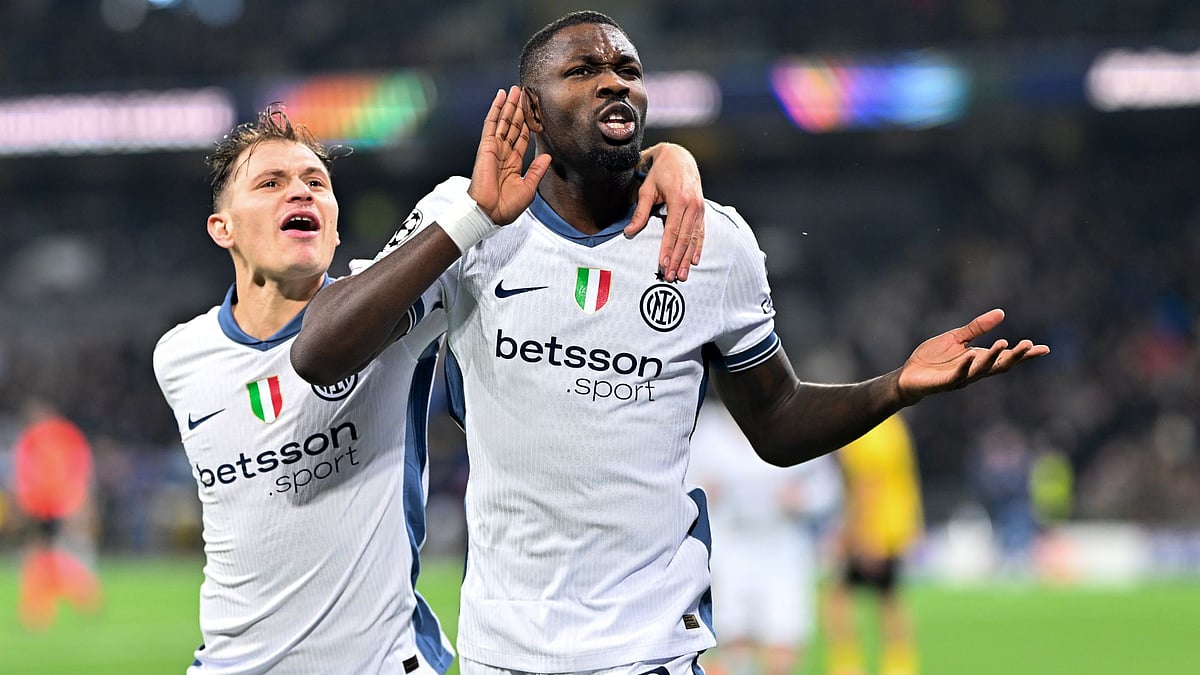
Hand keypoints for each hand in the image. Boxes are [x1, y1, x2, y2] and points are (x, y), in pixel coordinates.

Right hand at [467, 86, 550, 224]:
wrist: (489, 213)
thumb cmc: (505, 207)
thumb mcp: (528, 188)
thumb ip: (537, 171)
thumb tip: (547, 157)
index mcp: (513, 164)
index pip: (521, 139)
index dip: (527, 125)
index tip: (533, 112)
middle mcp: (503, 153)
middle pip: (513, 126)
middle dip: (519, 109)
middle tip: (524, 93)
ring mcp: (494, 148)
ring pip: (504, 121)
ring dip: (509, 104)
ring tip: (515, 90)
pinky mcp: (486, 146)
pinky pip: (491, 123)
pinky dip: (496, 109)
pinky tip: (501, 96)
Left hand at [626, 142, 704, 280]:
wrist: (680, 157)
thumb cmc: (661, 172)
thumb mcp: (647, 189)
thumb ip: (640, 212)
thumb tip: (629, 231)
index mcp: (679, 199)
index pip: (672, 230)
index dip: (668, 249)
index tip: (663, 264)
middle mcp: (693, 205)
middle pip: (685, 238)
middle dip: (678, 259)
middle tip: (671, 276)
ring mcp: (700, 208)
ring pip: (694, 238)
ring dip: (688, 258)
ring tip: (682, 274)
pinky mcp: (702, 210)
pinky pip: (701, 232)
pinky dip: (698, 248)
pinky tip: (694, 260)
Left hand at [897, 309, 1049, 403]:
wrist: (909, 375)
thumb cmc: (934, 358)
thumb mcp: (957, 337)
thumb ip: (977, 327)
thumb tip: (1001, 313)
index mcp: (980, 359)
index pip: (1007, 357)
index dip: (1025, 354)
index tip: (1044, 349)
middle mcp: (974, 370)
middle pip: (1000, 365)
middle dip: (1015, 356)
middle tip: (1029, 346)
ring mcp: (961, 378)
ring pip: (981, 370)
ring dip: (993, 357)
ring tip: (1003, 344)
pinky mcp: (945, 382)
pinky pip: (958, 375)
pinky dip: (965, 366)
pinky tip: (971, 355)